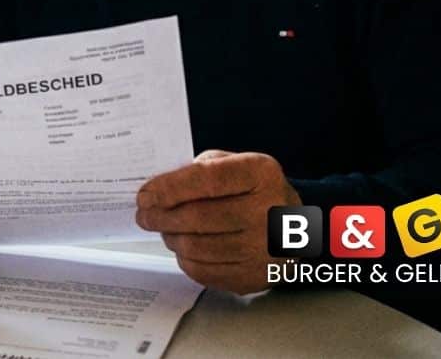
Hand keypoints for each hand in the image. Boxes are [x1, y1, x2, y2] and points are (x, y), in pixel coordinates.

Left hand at [135, 149, 299, 294]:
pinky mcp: (255, 276)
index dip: (168, 188)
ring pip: (196, 248)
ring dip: (171, 238)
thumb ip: (196, 171)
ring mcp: (264, 248)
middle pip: (197, 218)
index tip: (144, 196)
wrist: (296, 225)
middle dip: (161, 217)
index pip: (205, 180)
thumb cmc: (253, 190)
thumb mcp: (233, 163)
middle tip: (144, 216)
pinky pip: (204, 272)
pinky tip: (184, 247)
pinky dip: (185, 259)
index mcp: (260, 174)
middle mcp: (267, 211)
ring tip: (165, 230)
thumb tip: (155, 192)